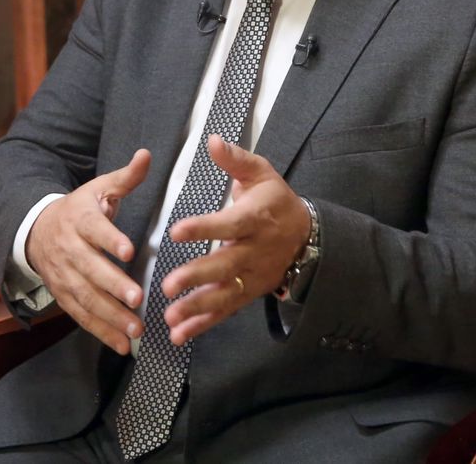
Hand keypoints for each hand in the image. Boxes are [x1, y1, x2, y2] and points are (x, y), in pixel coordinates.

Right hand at [27, 149, 151, 354]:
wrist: (35, 230)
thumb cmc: (79, 209)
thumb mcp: (98, 188)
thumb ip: (125, 177)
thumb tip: (147, 155)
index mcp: (79, 219)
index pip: (94, 229)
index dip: (110, 239)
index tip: (128, 250)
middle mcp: (69, 249)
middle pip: (89, 268)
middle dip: (112, 285)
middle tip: (137, 298)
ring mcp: (64, 275)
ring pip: (85, 297)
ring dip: (110, 316)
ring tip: (136, 329)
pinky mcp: (63, 295)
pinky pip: (81, 316)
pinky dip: (101, 332)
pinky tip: (123, 345)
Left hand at [160, 135, 310, 345]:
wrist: (307, 235)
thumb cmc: (275, 201)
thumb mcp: (261, 173)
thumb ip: (235, 160)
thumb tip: (212, 140)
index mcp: (256, 218)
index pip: (229, 224)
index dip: (203, 228)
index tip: (176, 230)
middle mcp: (254, 250)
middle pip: (225, 266)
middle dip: (196, 277)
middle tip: (168, 285)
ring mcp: (253, 275)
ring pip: (225, 295)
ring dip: (196, 308)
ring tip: (170, 318)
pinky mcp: (249, 292)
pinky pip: (225, 311)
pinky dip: (203, 324)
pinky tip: (179, 334)